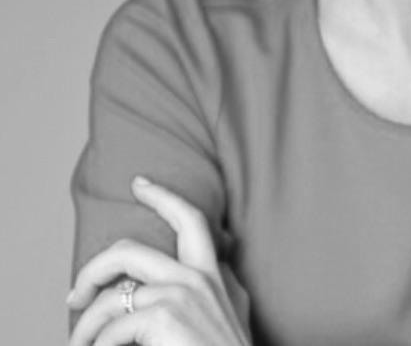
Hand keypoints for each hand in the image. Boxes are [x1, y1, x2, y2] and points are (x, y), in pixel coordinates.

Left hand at [68, 176, 250, 345]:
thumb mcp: (231, 312)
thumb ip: (219, 287)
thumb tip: (190, 279)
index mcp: (214, 274)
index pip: (190, 220)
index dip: (162, 196)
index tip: (140, 183)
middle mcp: (198, 277)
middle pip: (130, 251)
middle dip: (93, 270)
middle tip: (76, 293)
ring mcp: (181, 295)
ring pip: (112, 295)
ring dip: (85, 322)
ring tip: (78, 342)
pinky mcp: (164, 317)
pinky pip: (112, 329)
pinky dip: (98, 345)